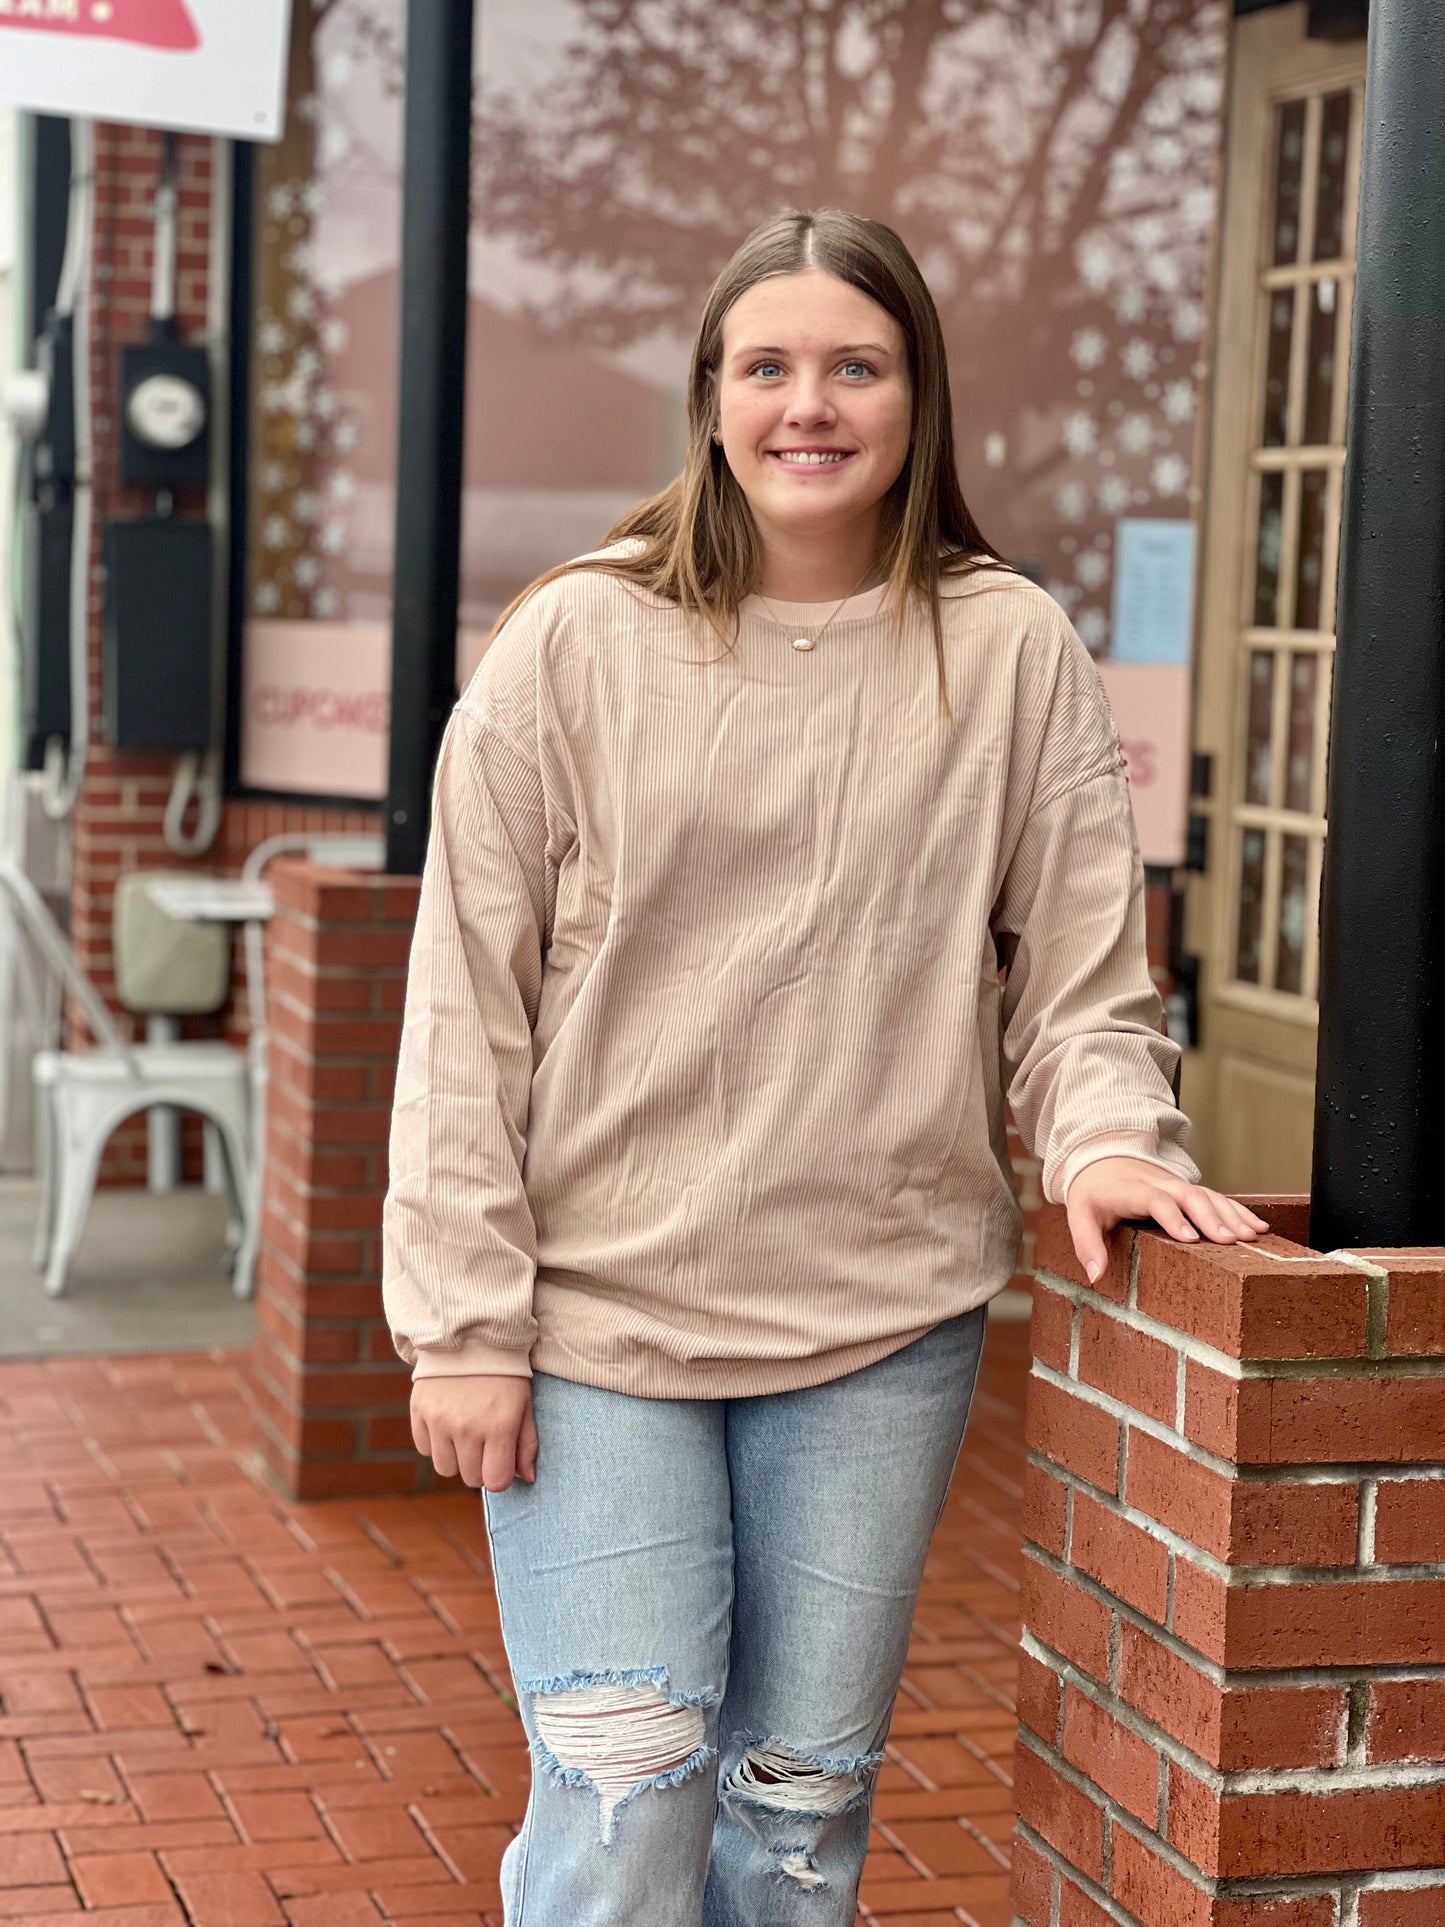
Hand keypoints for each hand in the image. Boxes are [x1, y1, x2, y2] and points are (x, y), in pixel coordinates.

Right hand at [410, 1375, 537, 1491]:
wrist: (471, 1336)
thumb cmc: (505, 1374)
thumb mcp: (524, 1405)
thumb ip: (527, 1444)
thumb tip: (527, 1478)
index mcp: (499, 1427)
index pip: (495, 1482)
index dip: (500, 1475)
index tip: (500, 1460)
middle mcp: (467, 1428)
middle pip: (470, 1478)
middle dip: (479, 1466)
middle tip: (484, 1441)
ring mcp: (440, 1420)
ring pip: (445, 1468)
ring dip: (456, 1457)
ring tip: (464, 1432)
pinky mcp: (419, 1411)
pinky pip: (425, 1448)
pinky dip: (436, 1442)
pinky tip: (447, 1421)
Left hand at [1066, 1157, 1269, 1285]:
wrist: (1103, 1161)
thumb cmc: (1094, 1195)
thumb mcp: (1080, 1216)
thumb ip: (1087, 1245)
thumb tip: (1096, 1275)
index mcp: (1132, 1191)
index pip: (1156, 1200)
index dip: (1173, 1217)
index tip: (1191, 1239)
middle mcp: (1160, 1184)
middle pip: (1189, 1196)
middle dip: (1211, 1218)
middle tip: (1231, 1242)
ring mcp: (1178, 1186)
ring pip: (1209, 1196)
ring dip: (1232, 1216)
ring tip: (1252, 1238)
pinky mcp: (1190, 1191)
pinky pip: (1218, 1198)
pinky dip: (1239, 1212)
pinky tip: (1259, 1228)